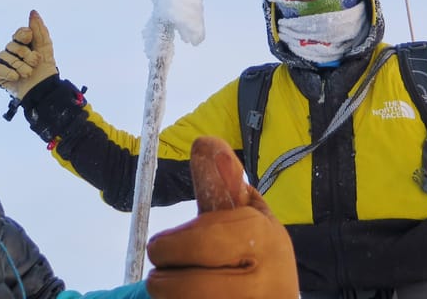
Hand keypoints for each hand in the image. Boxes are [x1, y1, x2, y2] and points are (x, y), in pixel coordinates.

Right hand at [0, 10, 57, 98]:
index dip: (24, 35)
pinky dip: (8, 72)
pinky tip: (16, 77)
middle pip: (13, 45)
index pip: (19, 33)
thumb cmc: (45, 70)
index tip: (29, 38)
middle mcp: (12, 52)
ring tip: (28, 73)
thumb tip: (33, 12)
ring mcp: (4, 63)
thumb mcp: (46, 48)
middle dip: (26, 54)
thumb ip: (39, 29)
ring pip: (4, 56)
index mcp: (23, 44)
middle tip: (34, 63)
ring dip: (19, 65)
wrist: (43, 91)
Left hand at [145, 136, 298, 298]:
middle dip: (165, 280)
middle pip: (193, 286)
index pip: (205, 242)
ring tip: (171, 287)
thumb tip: (205, 142)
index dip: (173, 245)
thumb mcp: (247, 217)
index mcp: (268, 242)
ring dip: (171, 296)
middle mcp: (268, 284)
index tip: (158, 247)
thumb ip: (222, 184)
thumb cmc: (257, 255)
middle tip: (159, 272)